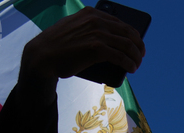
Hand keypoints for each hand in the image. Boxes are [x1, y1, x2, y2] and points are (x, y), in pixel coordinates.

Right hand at [20, 7, 145, 88]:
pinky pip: (121, 56)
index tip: (136, 42)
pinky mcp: (97, 49)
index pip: (119, 22)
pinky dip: (129, 63)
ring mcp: (97, 34)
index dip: (132, 33)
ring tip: (137, 64)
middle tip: (140, 55)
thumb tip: (106, 38)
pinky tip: (131, 69)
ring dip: (136, 56)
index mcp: (91, 13)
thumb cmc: (57, 45)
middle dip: (138, 45)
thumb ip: (88, 28)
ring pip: (127, 45)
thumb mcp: (73, 27)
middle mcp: (96, 21)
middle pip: (127, 32)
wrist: (42, 55)